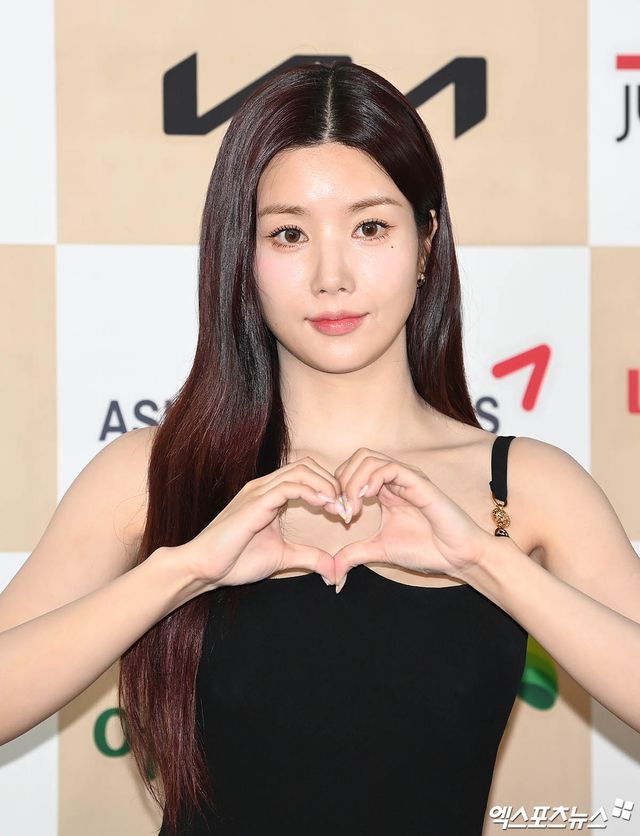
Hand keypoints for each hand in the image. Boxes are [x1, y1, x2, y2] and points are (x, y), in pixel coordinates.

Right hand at [173, 458, 341, 589]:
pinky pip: (289, 486)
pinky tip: (324, 505)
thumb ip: (309, 558)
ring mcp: (259, 491)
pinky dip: (312, 492)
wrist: (204, 568)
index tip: (346, 511)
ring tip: (339, 507)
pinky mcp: (255, 501)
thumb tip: (334, 571)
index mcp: (270, 495)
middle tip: (347, 507)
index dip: (330, 488)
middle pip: (308, 466)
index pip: (307, 474)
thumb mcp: (283, 557)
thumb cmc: (235, 560)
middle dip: (333, 483)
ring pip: (302, 470)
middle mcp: (265, 487)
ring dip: (326, 486)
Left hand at [329, 448, 492, 592]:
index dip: (337, 488)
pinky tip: (366, 500)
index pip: (352, 470)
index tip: (335, 514)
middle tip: (340, 510)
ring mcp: (406, 477)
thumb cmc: (425, 549)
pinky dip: (371, 480)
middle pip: (357, 457)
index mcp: (385, 489)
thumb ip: (354, 554)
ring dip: (352, 482)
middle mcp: (394, 478)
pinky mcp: (419, 482)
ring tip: (352, 509)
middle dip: (341, 481)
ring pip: (368, 458)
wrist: (457, 557)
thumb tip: (332, 572)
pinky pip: (389, 468)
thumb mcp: (380, 551)